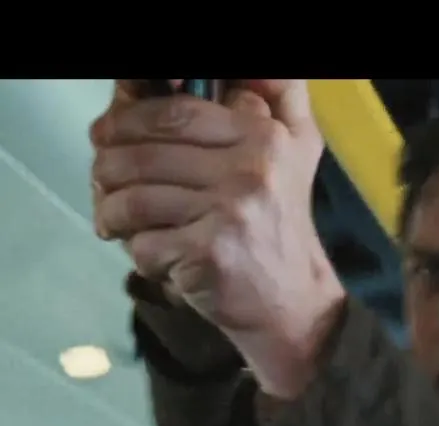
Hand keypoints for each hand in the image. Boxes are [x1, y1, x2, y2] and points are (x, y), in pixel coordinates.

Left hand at [91, 80, 346, 398]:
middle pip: (143, 152)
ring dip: (112, 213)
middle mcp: (251, 170)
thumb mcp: (297, 149)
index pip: (173, 112)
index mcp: (264, 137)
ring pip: (134, 198)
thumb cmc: (280, 224)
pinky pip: (143, 243)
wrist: (294, 303)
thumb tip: (232, 71)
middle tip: (104, 182)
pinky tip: (153, 254)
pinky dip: (138, 253)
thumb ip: (277, 94)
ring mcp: (231, 212)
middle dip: (108, 168)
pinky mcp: (210, 253)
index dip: (126, 120)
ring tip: (116, 221)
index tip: (108, 135)